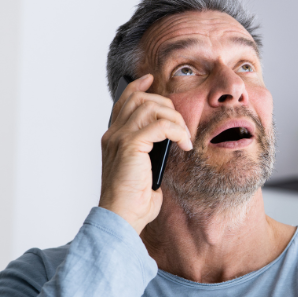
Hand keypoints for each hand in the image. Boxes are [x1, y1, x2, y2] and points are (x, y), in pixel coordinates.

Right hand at [99, 74, 192, 233]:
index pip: (124, 101)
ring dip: (174, 119)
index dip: (138, 87)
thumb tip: (169, 138)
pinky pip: (159, 125)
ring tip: (184, 137)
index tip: (152, 80)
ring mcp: (119, 139)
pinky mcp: (130, 146)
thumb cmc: (134, 199)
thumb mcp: (143, 168)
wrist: (123, 216)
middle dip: (167, 106)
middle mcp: (113, 134)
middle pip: (140, 99)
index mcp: (113, 137)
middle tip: (181, 127)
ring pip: (151, 108)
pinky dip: (176, 130)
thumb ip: (149, 150)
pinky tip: (183, 144)